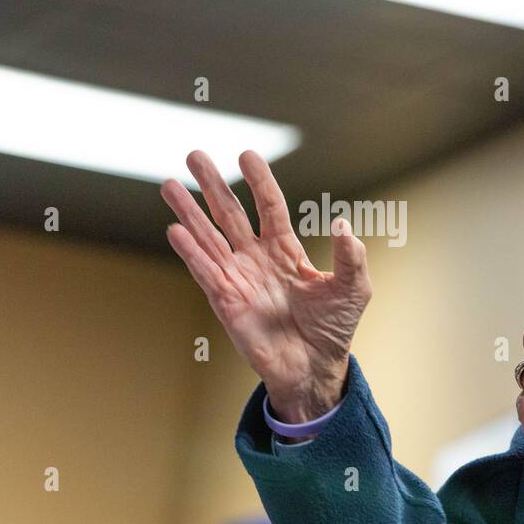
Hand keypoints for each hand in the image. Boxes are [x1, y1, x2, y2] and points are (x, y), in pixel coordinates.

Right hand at [161, 149, 371, 421]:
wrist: (315, 369)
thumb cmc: (334, 329)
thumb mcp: (354, 288)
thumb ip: (350, 256)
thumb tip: (341, 224)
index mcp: (285, 250)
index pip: (269, 206)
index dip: (258, 181)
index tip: (246, 155)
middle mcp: (256, 259)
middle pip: (229, 213)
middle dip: (212, 184)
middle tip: (194, 154)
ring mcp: (238, 278)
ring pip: (209, 237)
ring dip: (189, 211)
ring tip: (169, 184)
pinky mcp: (225, 302)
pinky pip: (205, 271)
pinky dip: (190, 251)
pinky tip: (175, 229)